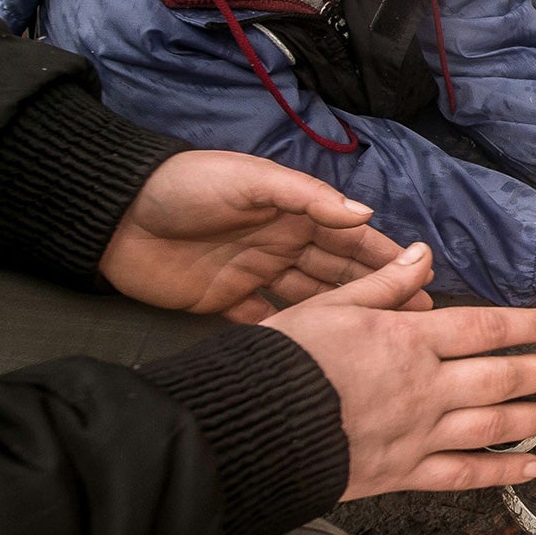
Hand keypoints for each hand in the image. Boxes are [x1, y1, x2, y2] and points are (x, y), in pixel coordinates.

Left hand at [100, 150, 429, 323]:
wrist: (114, 215)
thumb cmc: (186, 186)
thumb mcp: (250, 180)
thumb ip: (305, 197)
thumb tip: (364, 215)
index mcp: (291, 212)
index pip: (348, 237)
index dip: (384, 256)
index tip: (421, 277)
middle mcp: (280, 244)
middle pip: (337, 272)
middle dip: (377, 292)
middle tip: (416, 318)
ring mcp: (255, 274)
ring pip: (311, 299)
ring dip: (343, 316)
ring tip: (379, 339)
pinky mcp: (224, 302)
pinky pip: (267, 321)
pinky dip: (293, 334)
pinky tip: (320, 354)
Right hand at [264, 243, 535, 498]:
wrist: (248, 425)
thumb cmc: (282, 360)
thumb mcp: (330, 306)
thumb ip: (384, 284)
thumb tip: (423, 254)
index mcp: (408, 340)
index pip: (485, 327)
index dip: (528, 324)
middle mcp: (424, 387)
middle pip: (501, 376)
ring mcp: (417, 433)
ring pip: (493, 426)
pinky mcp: (402, 472)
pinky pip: (462, 473)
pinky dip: (501, 471)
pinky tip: (531, 469)